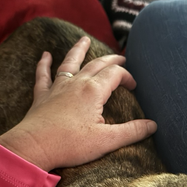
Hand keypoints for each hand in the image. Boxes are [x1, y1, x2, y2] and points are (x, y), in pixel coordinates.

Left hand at [0, 37, 156, 170]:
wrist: (34, 147)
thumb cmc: (70, 145)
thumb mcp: (107, 141)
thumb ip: (132, 132)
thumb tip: (153, 125)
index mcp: (94, 91)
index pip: (115, 75)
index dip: (127, 77)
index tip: (134, 87)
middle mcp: (77, 83)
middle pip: (97, 64)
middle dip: (111, 60)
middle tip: (121, 57)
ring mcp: (58, 88)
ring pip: (70, 62)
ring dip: (79, 50)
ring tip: (84, 39)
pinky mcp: (42, 96)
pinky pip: (43, 75)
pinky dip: (44, 64)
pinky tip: (45, 55)